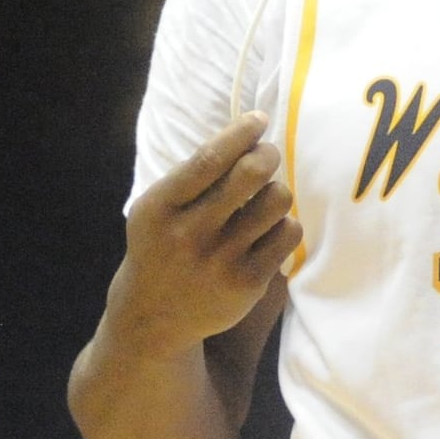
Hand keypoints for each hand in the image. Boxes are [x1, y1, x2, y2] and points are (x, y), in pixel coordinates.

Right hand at [105, 112, 301, 359]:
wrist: (151, 319)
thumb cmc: (163, 244)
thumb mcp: (158, 208)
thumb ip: (196, 174)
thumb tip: (251, 131)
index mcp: (160, 208)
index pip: (210, 158)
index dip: (241, 132)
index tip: (258, 119)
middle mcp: (188, 235)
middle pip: (252, 172)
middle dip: (268, 154)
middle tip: (266, 156)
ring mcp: (219, 261)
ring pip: (278, 199)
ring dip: (276, 192)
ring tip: (262, 202)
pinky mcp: (247, 283)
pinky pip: (288, 231)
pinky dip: (283, 224)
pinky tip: (266, 232)